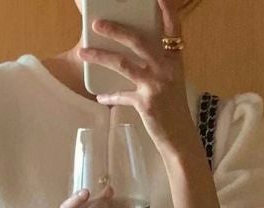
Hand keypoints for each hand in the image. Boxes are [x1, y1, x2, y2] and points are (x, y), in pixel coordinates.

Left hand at [77, 0, 194, 150]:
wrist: (180, 139)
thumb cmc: (174, 110)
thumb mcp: (172, 83)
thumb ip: (158, 66)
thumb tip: (132, 54)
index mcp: (175, 61)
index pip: (173, 29)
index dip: (167, 10)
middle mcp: (167, 69)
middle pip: (139, 41)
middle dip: (116, 29)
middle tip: (97, 24)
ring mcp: (156, 85)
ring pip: (123, 64)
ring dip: (100, 56)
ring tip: (83, 53)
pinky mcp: (146, 103)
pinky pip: (121, 95)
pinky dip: (109, 96)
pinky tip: (100, 97)